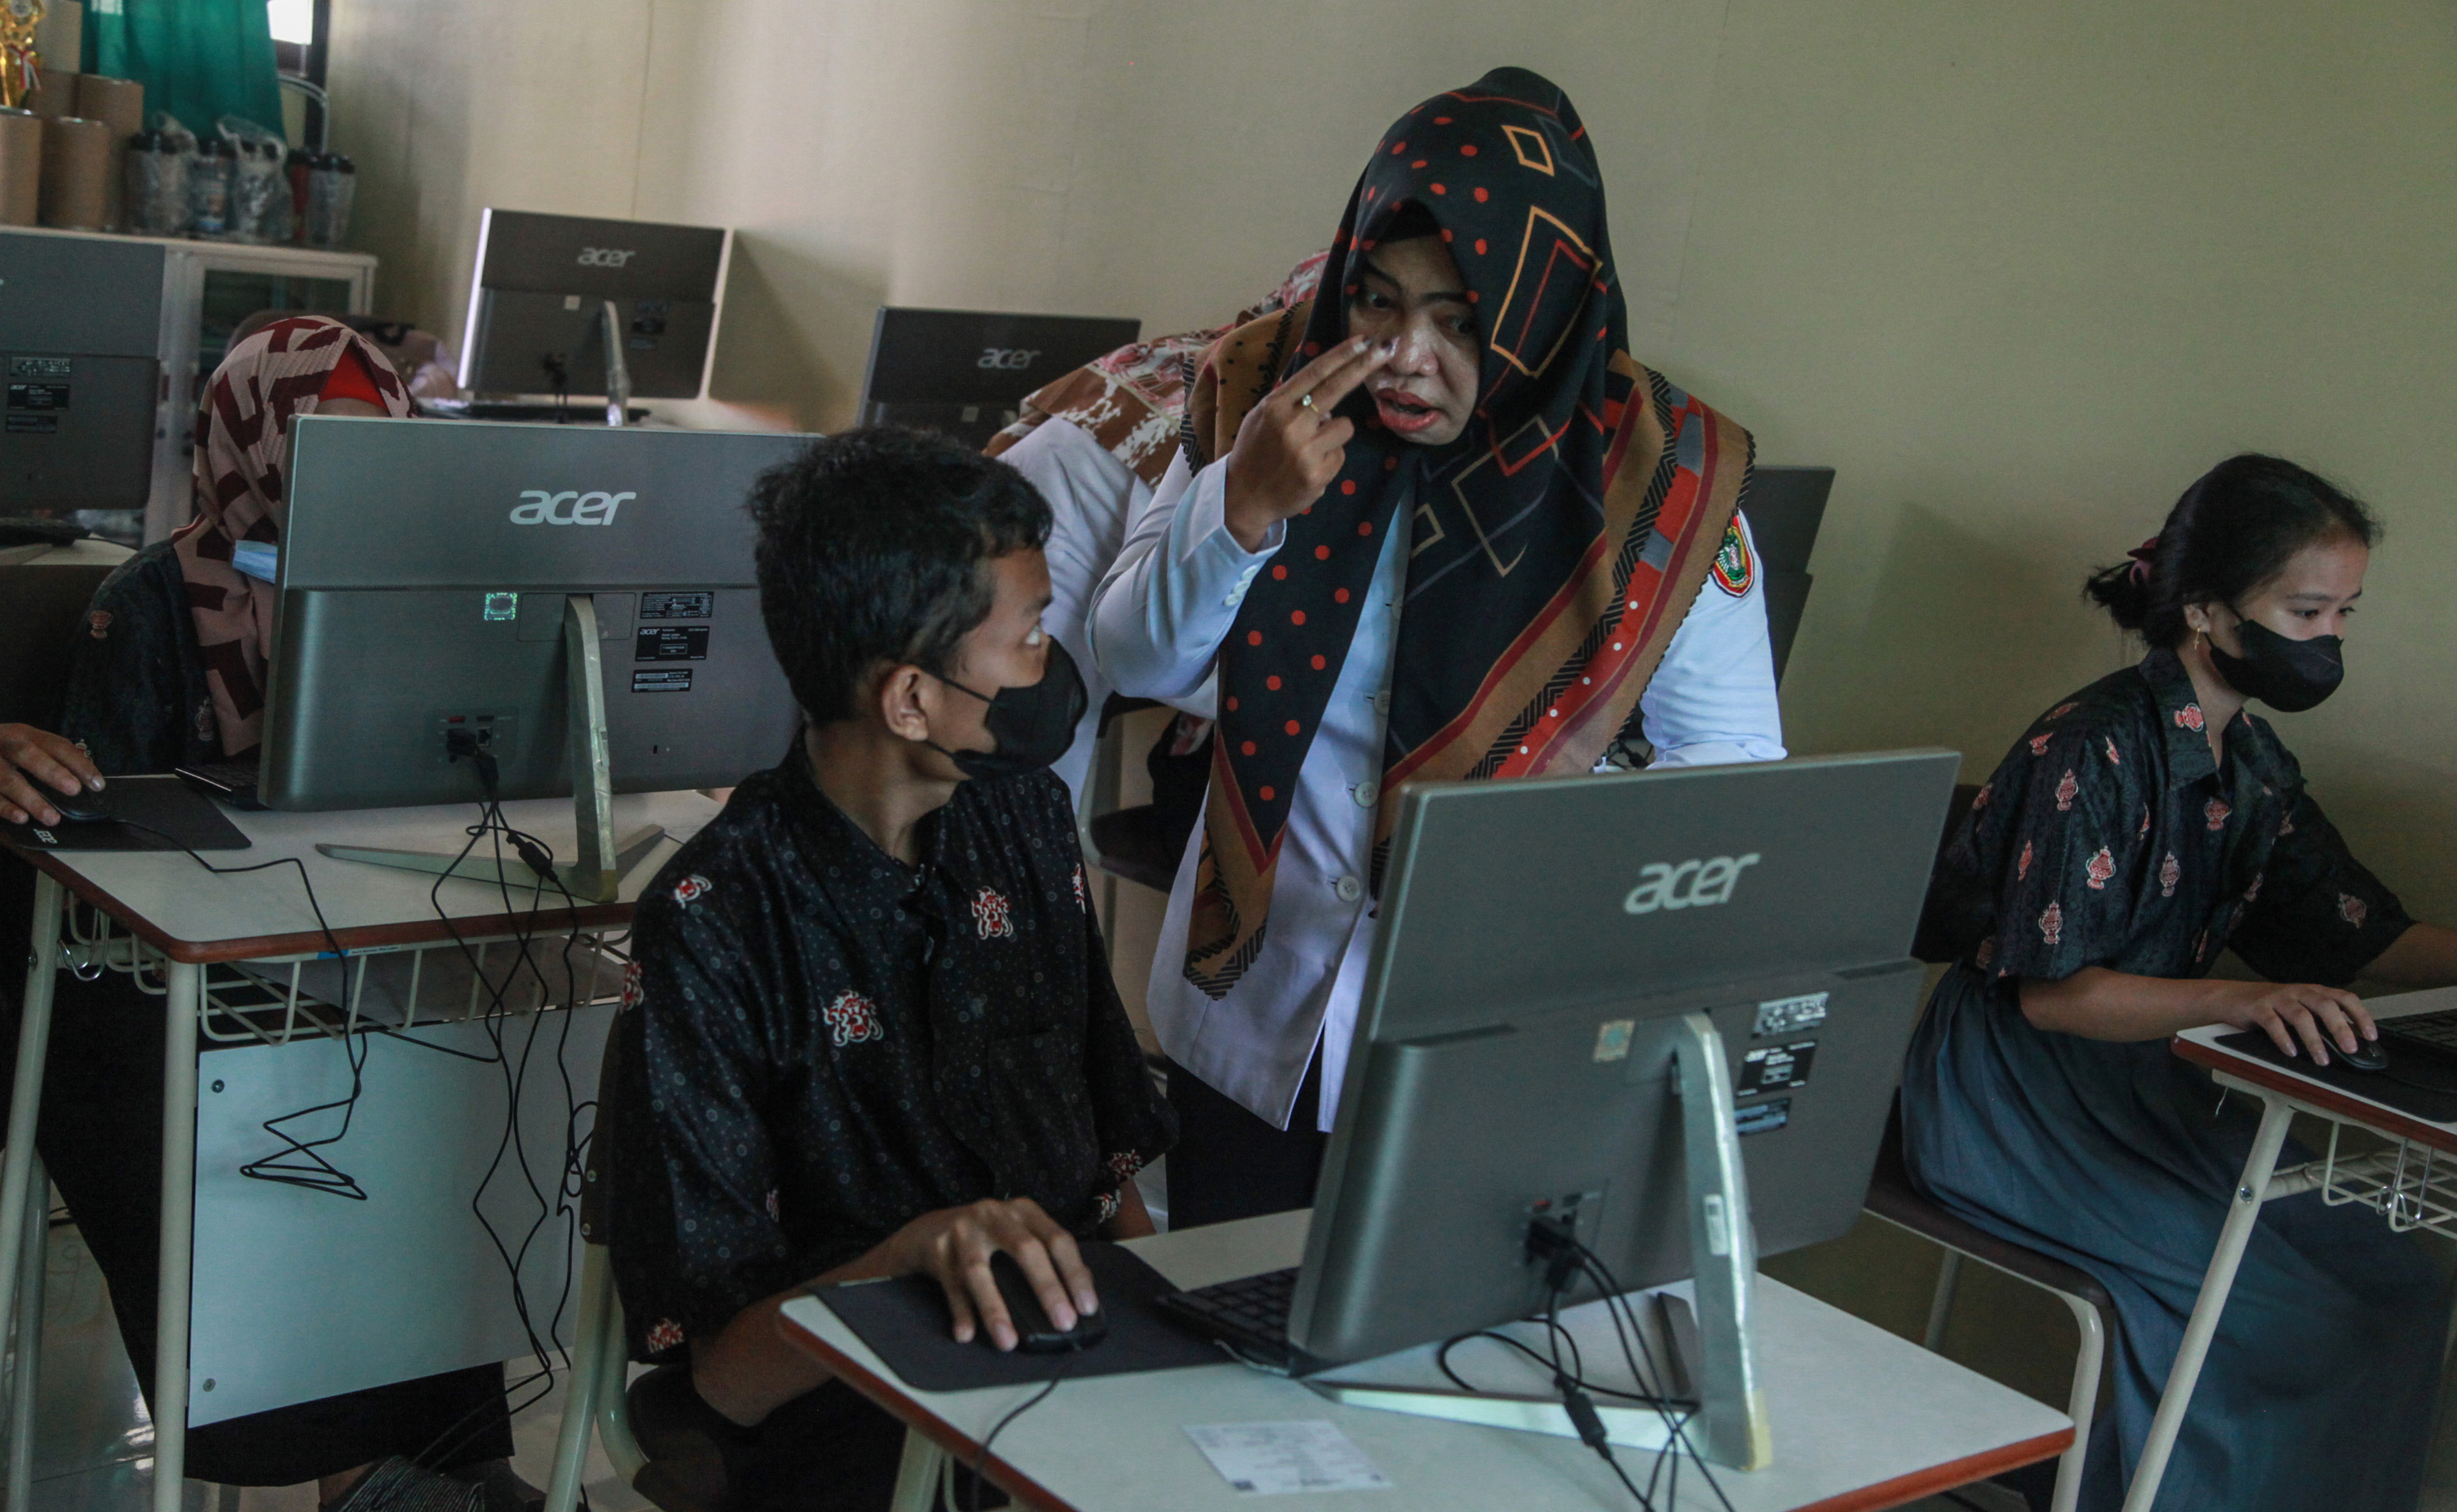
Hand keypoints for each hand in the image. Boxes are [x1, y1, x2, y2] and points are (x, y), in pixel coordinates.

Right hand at [0, 724, 102, 826]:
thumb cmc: (3, 750)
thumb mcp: (24, 742)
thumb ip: (50, 755)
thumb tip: (86, 775)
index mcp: (23, 734)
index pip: (56, 745)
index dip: (78, 763)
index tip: (97, 783)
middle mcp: (5, 745)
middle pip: (28, 755)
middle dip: (52, 772)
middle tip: (74, 789)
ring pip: (8, 780)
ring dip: (32, 799)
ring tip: (52, 818)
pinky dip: (6, 808)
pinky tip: (21, 818)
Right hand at [881, 1197, 1096, 1350]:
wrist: (925, 1232)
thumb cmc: (982, 1239)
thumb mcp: (1016, 1236)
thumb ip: (1047, 1256)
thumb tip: (1083, 1290)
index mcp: (1023, 1211)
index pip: (1057, 1239)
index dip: (1074, 1273)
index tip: (1087, 1307)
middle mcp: (994, 1214)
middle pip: (1025, 1249)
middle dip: (1047, 1288)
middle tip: (1063, 1323)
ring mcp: (963, 1229)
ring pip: (979, 1270)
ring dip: (995, 1309)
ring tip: (1008, 1342)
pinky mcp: (936, 1248)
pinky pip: (950, 1286)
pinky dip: (960, 1312)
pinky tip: (967, 1334)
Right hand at [1221, 336, 1394, 551]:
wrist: (1243, 496)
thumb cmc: (1255, 451)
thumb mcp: (1262, 416)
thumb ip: (1291, 399)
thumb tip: (1327, 382)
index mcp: (1275, 405)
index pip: (1315, 373)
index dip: (1343, 355)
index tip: (1365, 340)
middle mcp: (1291, 424)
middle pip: (1336, 389)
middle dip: (1363, 366)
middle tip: (1385, 348)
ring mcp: (1305, 451)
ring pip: (1345, 426)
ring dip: (1334, 434)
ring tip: (1310, 448)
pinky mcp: (1318, 475)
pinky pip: (1341, 455)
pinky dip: (1330, 458)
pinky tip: (1309, 467)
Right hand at [2216, 981, 2375, 1064]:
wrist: (2231, 997)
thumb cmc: (2270, 1006)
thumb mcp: (2299, 1008)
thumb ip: (2319, 1020)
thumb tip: (2346, 1042)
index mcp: (2313, 991)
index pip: (2344, 998)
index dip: (2360, 1015)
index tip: (2370, 1035)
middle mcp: (2298, 992)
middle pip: (2325, 1006)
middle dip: (2341, 1028)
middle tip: (2350, 1049)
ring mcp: (2277, 998)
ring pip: (2301, 1016)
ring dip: (2314, 1040)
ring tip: (2322, 1059)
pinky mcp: (2258, 1007)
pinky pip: (2273, 1023)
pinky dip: (2284, 1039)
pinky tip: (2291, 1051)